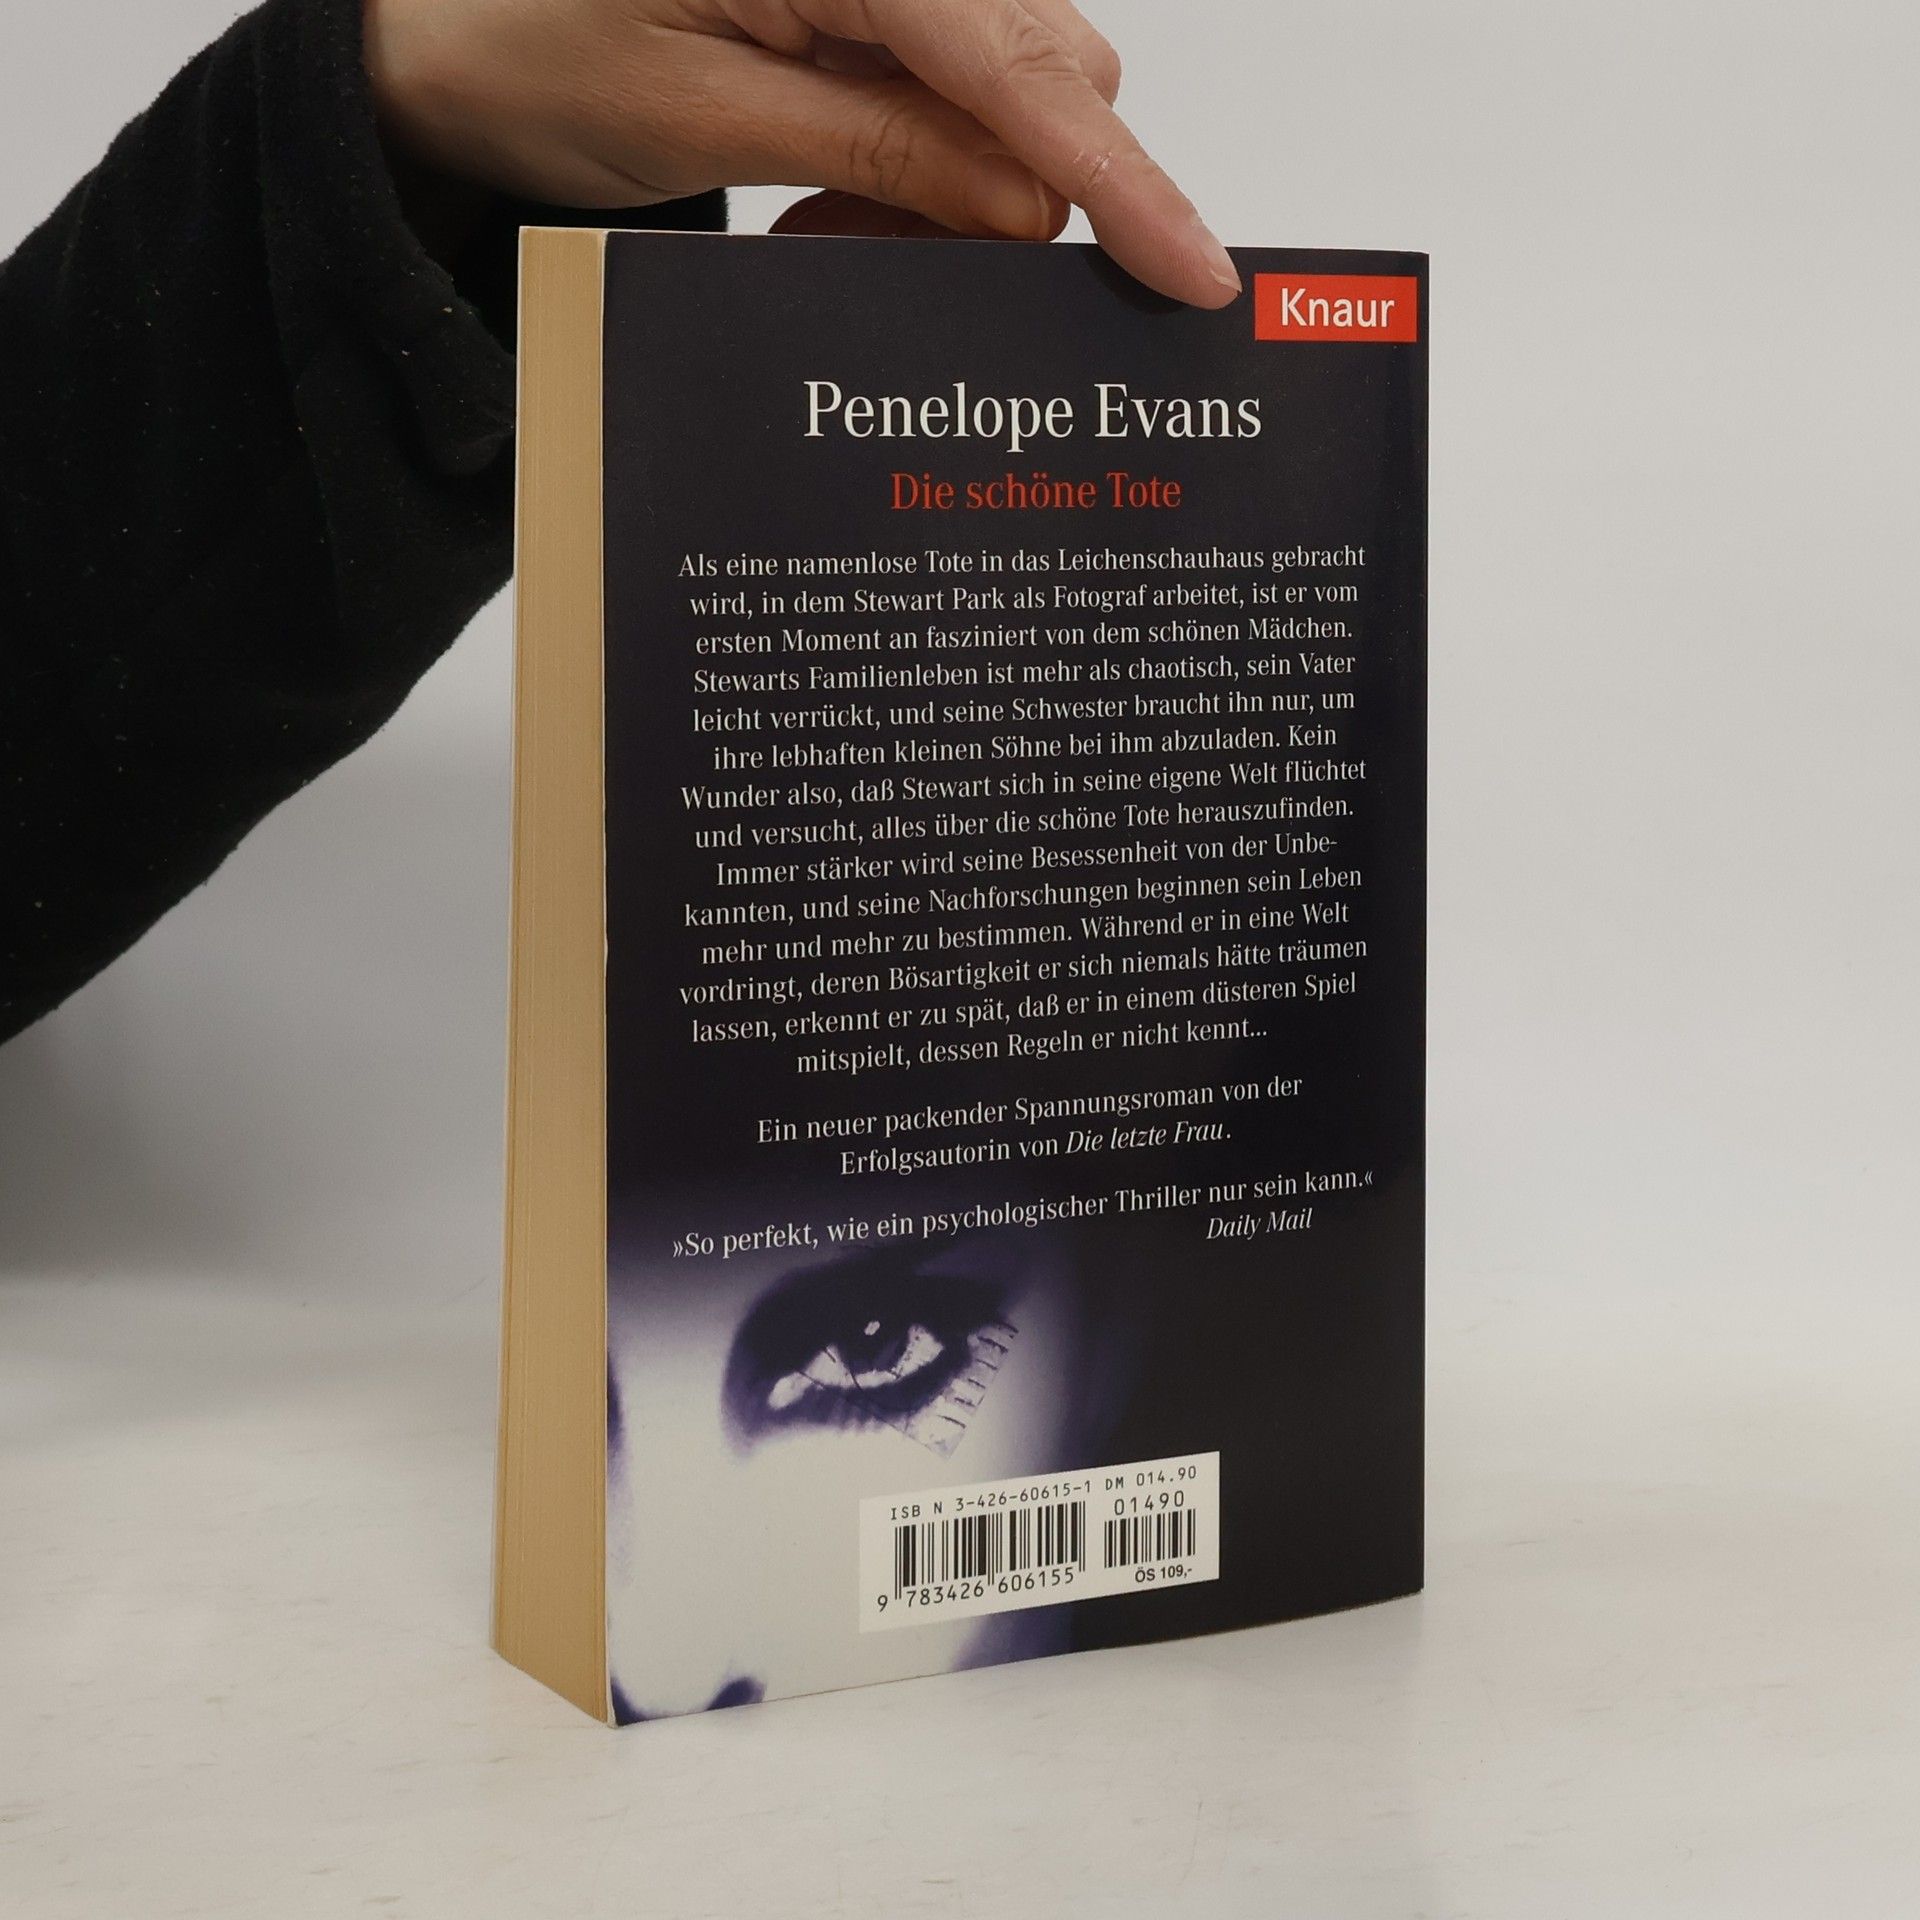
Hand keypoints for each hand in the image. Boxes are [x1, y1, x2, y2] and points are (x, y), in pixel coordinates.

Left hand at [362, 0, 1239, 307]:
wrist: (447, 31)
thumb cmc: (530, 46)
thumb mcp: (704, 115)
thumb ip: (880, 145)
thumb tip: (1025, 205)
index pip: (1016, 66)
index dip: (1117, 177)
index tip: (1189, 267)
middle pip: (1045, 70)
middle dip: (1006, 191)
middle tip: (869, 245)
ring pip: (1007, 96)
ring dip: (948, 189)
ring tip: (818, 220)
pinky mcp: (867, 6)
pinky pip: (949, 101)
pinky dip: (912, 172)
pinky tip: (828, 195)